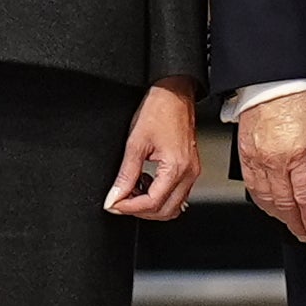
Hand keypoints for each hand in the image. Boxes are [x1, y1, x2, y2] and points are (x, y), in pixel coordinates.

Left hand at [104, 86, 201, 220]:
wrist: (174, 94)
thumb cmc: (159, 111)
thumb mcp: (135, 143)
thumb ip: (125, 174)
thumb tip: (115, 195)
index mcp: (176, 168)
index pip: (152, 203)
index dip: (129, 207)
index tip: (113, 204)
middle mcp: (188, 173)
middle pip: (165, 211)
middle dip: (140, 210)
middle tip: (120, 201)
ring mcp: (191, 171)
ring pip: (173, 206)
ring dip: (151, 205)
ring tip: (133, 191)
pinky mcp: (189, 168)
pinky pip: (177, 194)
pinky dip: (160, 195)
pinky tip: (146, 183)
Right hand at [233, 87, 305, 246]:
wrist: (273, 78)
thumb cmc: (301, 95)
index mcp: (299, 155)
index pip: (305, 198)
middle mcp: (276, 160)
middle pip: (284, 204)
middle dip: (295, 223)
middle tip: (303, 233)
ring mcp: (257, 158)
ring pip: (265, 198)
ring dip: (277, 215)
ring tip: (288, 222)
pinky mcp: (245, 153)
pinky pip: (250, 185)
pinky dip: (260, 199)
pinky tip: (267, 205)